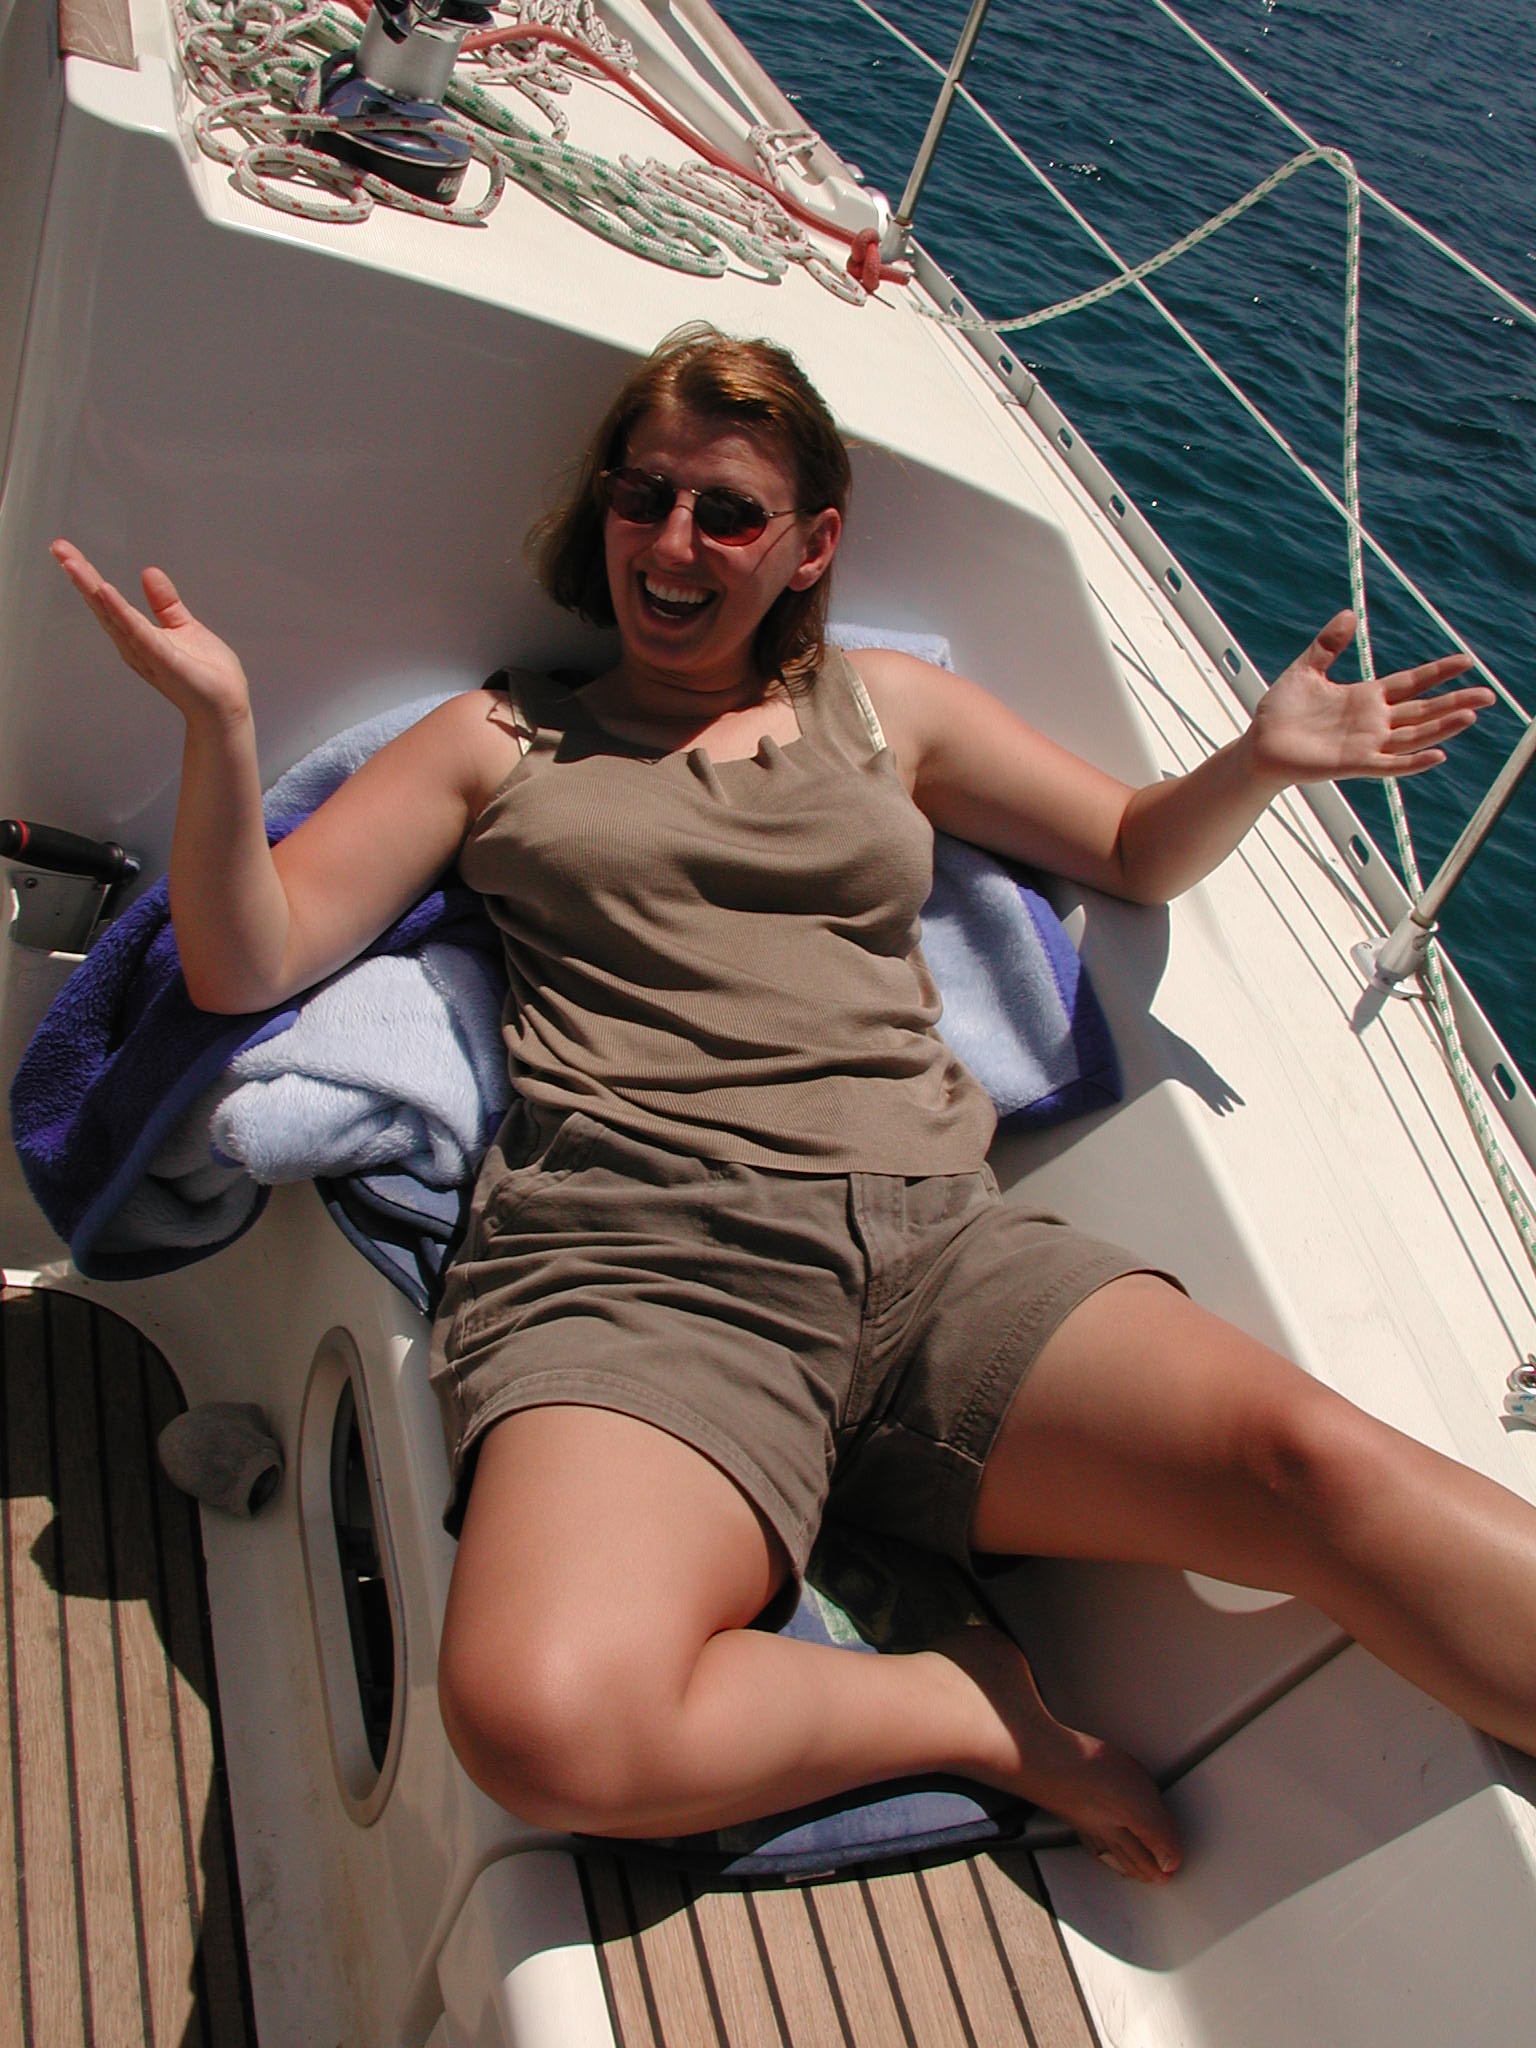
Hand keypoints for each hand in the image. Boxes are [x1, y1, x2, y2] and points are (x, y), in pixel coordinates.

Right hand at [52, 539, 250, 726]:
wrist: (225, 707)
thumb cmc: (206, 675)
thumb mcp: (182, 627)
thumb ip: (164, 603)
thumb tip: (149, 572)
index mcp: (137, 635)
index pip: (106, 600)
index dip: (86, 575)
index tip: (65, 550)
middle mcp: (133, 644)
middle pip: (101, 604)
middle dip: (80, 576)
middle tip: (58, 548)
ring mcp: (146, 652)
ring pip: (114, 615)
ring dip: (92, 588)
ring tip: (72, 563)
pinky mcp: (163, 659)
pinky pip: (138, 632)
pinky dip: (121, 612)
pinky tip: (106, 592)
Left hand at [1248, 610, 1493, 788]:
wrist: (1259, 745)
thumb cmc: (1280, 712)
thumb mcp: (1306, 670)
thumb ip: (1329, 645)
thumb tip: (1349, 613)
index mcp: (1365, 698)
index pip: (1412, 683)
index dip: (1438, 672)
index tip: (1466, 660)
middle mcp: (1373, 722)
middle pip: (1423, 710)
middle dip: (1455, 701)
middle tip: (1489, 694)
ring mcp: (1366, 744)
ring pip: (1414, 736)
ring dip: (1442, 727)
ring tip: (1471, 715)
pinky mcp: (1353, 764)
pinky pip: (1390, 764)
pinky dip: (1414, 761)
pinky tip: (1438, 753)